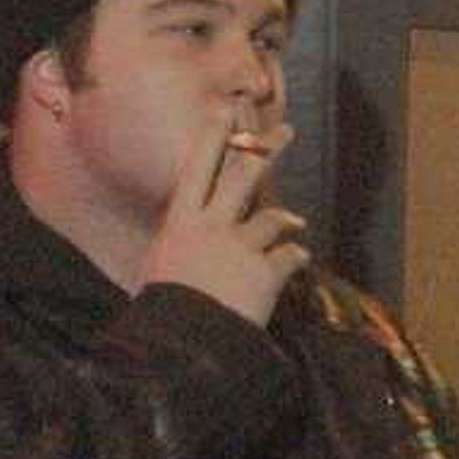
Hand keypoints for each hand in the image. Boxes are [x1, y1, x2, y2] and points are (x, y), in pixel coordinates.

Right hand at [145, 118, 307, 325]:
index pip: (197, 168)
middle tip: (286, 132)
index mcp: (179, 223)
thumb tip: (179, 253)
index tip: (224, 110)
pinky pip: (291, 257)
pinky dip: (296, 258)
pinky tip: (300, 261)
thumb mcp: (158, 272)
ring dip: (287, 217)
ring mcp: (241, 246)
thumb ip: (178, 252)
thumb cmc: (161, 314)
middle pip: (243, 175)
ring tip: (296, 222)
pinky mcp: (266, 271)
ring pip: (273, 215)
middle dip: (267, 149)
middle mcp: (211, 226)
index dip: (213, 136)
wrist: (180, 348)